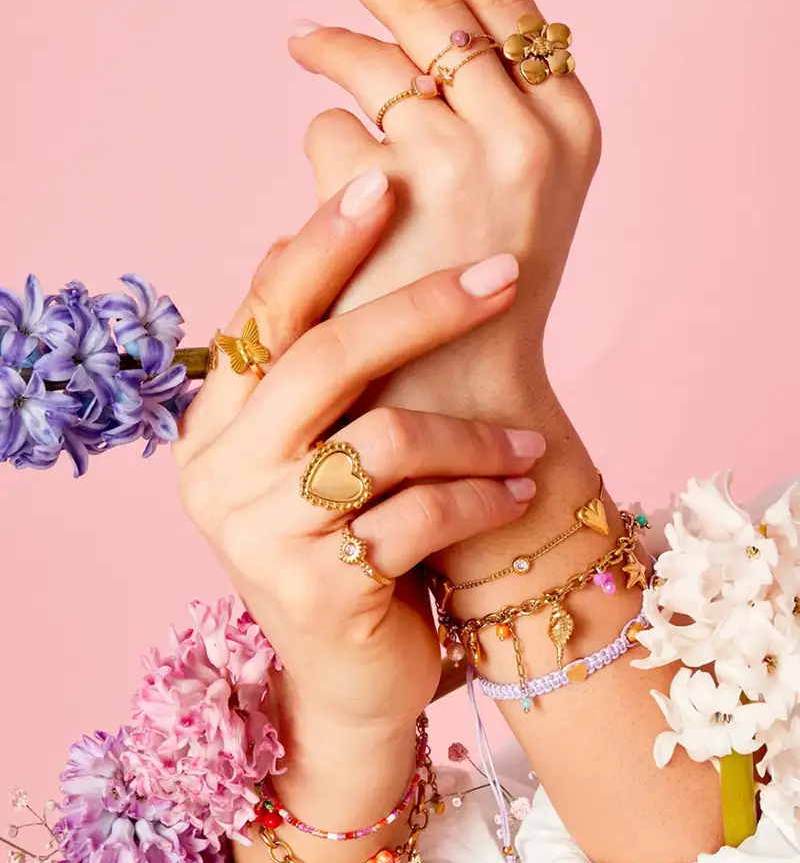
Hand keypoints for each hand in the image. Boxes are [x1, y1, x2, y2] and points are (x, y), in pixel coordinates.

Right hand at [173, 171, 544, 739]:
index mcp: (212, 432)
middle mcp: (219, 478)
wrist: (347, 680)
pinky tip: (515, 492)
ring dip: (474, 436)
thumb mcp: (311, 457)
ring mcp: (261, 537)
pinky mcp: (320, 590)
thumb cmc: (341, 547)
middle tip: (502, 277)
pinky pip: (421, 512)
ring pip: (384, 440)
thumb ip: (304, 371)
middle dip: (420, 309)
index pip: (262, 316)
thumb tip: (295, 236)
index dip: (321, 246)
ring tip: (528, 445)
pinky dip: (481, 496)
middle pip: (322, 359)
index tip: (383, 183)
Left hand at [289, 0, 600, 414]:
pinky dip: (324, 157)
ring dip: (329, 48)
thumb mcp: (515, 188)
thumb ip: (480, 104)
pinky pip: (329, 131)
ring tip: (304, 43)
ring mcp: (453, 156)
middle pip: (435, 11)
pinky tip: (339, 207)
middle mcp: (523, 130)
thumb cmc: (483, 293)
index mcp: (570, 127)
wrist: (464, 399)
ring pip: (370, 65)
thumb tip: (396, 7)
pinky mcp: (383, 191)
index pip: (510, 4)